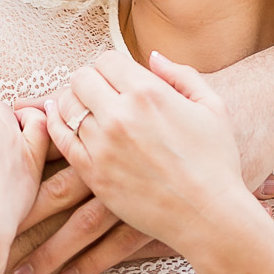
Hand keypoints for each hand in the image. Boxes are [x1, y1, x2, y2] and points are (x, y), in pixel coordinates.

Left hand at [44, 50, 253, 258]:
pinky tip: (62, 121)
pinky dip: (57, 125)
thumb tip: (153, 58)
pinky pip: (60, 138)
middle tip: (99, 92)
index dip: (111, 66)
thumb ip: (182, 75)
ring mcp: (102, 146)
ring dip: (74, 103)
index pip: (106, 60)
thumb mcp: (213, 108)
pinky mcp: (93, 174)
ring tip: (85, 109)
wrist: (209, 215)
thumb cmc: (216, 162)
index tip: (117, 77)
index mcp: (149, 93)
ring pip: (66, 107)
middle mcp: (120, 115)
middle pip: (81, 78)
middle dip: (90, 81)